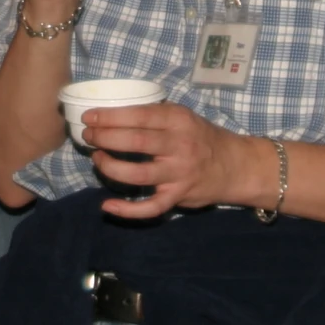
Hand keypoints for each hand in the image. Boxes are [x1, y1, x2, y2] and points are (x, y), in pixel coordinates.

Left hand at [84, 105, 262, 220]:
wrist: (235, 166)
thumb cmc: (201, 138)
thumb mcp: (183, 117)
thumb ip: (154, 116)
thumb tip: (112, 114)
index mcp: (178, 120)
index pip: (139, 116)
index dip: (110, 117)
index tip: (89, 117)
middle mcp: (179, 146)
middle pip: (135, 142)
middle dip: (105, 138)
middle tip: (88, 136)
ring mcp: (179, 174)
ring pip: (138, 174)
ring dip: (110, 167)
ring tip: (97, 159)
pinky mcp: (178, 197)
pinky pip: (150, 208)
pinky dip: (127, 210)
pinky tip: (107, 206)